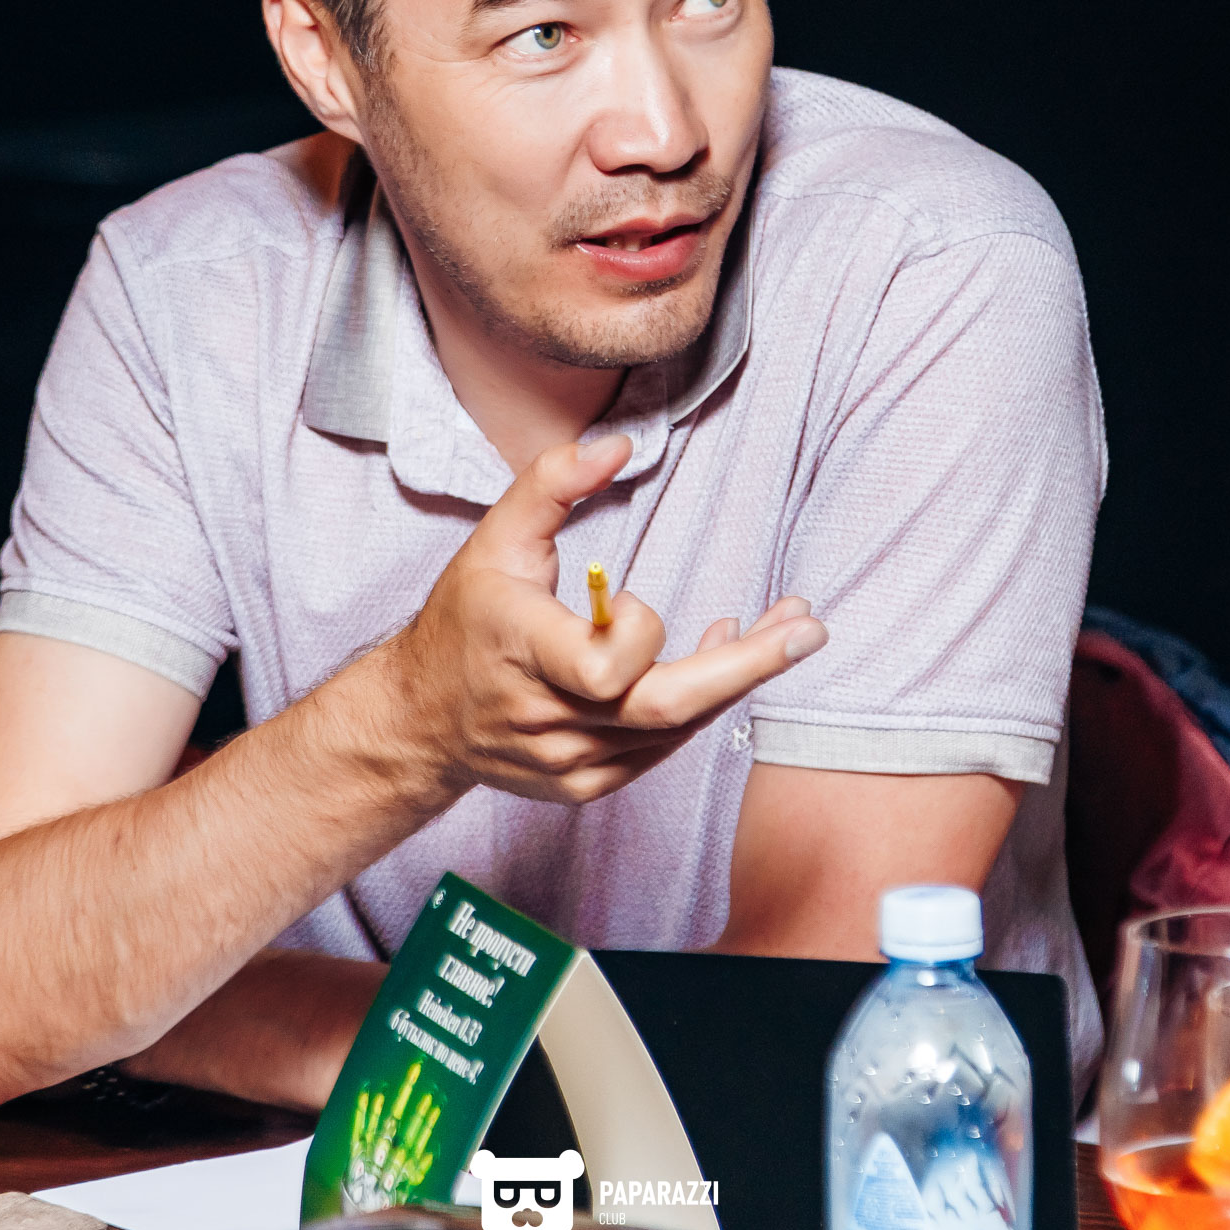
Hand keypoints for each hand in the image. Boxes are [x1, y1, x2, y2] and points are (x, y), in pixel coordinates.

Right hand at [361, 435, 824, 807]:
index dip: (637, 630)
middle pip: (667, 710)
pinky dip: (699, 707)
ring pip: (675, 729)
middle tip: (809, 627)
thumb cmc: (464, 622)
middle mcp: (549, 722)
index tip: (625, 595)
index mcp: (525, 657)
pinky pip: (662, 748)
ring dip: (735, 677)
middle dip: (748, 667)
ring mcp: (571, 763)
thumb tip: (620, 444)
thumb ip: (552, 484)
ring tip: (784, 629)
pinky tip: (721, 660)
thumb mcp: (493, 539)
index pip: (608, 670)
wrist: (420, 720)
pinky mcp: (588, 785)